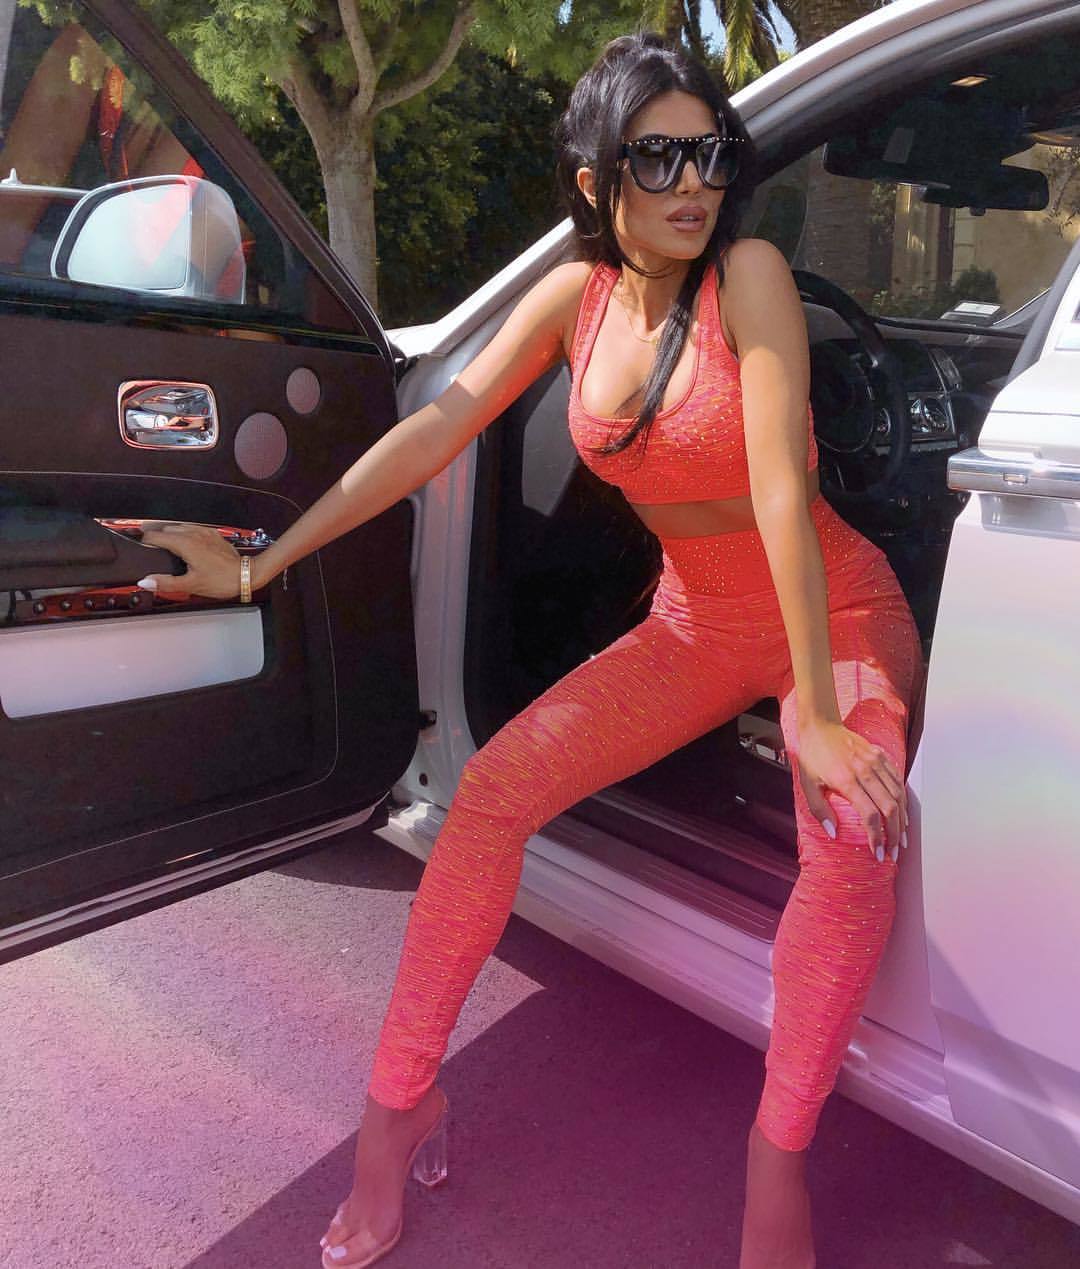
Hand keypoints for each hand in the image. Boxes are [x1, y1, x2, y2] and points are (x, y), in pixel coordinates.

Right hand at [135, 521, 242, 599]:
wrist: (247, 575)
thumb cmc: (223, 579)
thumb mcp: (191, 585)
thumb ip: (166, 583)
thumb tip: (146, 581)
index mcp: (185, 544)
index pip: (154, 536)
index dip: (143, 542)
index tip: (139, 548)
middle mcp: (194, 534)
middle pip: (165, 529)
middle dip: (156, 538)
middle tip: (151, 551)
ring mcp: (204, 533)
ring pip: (179, 527)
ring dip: (170, 535)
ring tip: (166, 548)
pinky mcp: (213, 535)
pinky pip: (193, 529)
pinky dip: (185, 535)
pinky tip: (186, 546)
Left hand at [793, 717, 906, 860]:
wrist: (821, 726)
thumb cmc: (813, 757)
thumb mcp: (807, 784)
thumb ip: (819, 810)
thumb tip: (833, 833)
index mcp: (846, 780)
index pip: (870, 814)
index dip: (877, 836)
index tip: (878, 852)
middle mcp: (865, 771)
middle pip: (890, 808)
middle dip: (894, 834)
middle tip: (894, 853)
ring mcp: (876, 761)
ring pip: (899, 795)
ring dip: (902, 820)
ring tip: (901, 839)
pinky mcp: (882, 755)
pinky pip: (898, 781)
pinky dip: (903, 800)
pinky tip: (902, 814)